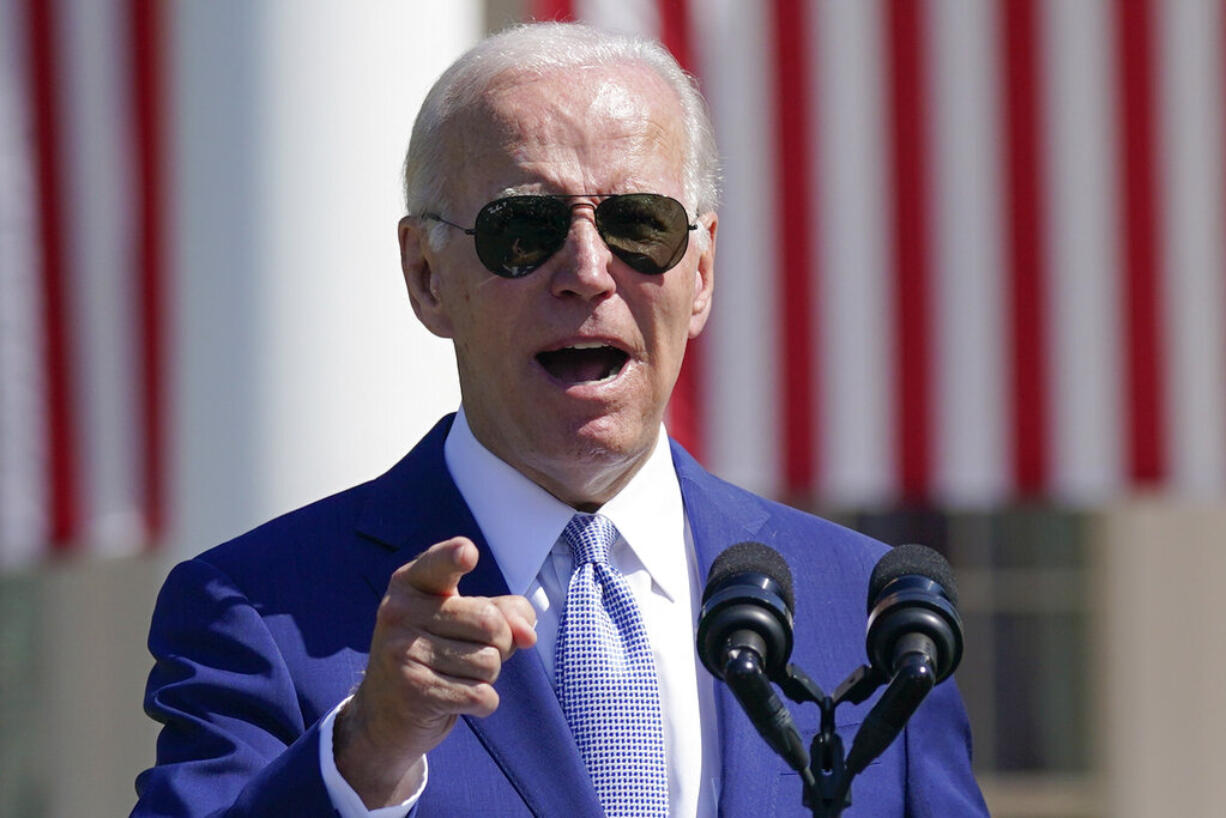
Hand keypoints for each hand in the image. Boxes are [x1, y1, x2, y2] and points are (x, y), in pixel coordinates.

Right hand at [334, 537, 536, 806]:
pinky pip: (481, 696)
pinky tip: (455, 700)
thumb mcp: (464, 620)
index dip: (455, 557)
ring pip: (489, 662)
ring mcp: (402, 652)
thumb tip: (527, 634)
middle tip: (469, 654)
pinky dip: (482, 703)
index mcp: (411, 583)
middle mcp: (400, 612)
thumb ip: (505, 613)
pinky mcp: (413, 692)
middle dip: (500, 645)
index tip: (468, 552)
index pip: (439, 565)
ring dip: (487, 676)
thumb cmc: (435, 654)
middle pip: (491, 623)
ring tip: (456, 676)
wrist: (385, 714)